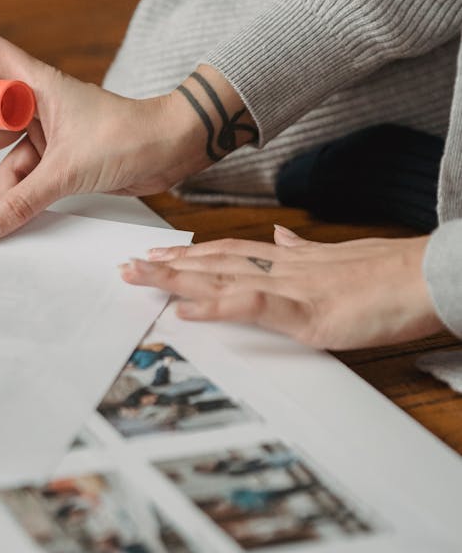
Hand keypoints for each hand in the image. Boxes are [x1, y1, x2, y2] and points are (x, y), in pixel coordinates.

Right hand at [0, 31, 252, 243]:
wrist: (175, 150)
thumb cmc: (131, 137)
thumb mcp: (69, 171)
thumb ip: (23, 201)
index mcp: (38, 85)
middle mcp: (38, 104)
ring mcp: (49, 132)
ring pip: (3, 156)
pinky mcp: (61, 158)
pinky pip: (26, 176)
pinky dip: (19, 196)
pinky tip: (10, 219)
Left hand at [120, 226, 443, 349]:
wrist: (428, 275)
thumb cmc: (389, 273)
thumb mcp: (337, 260)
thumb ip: (304, 253)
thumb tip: (280, 240)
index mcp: (288, 261)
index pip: (226, 253)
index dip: (188, 254)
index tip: (155, 255)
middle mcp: (281, 268)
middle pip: (213, 263)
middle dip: (167, 266)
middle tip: (125, 267)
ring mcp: (291, 288)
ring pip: (221, 279)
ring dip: (176, 280)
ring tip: (138, 278)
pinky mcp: (307, 312)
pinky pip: (252, 307)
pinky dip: (216, 307)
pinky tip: (186, 311)